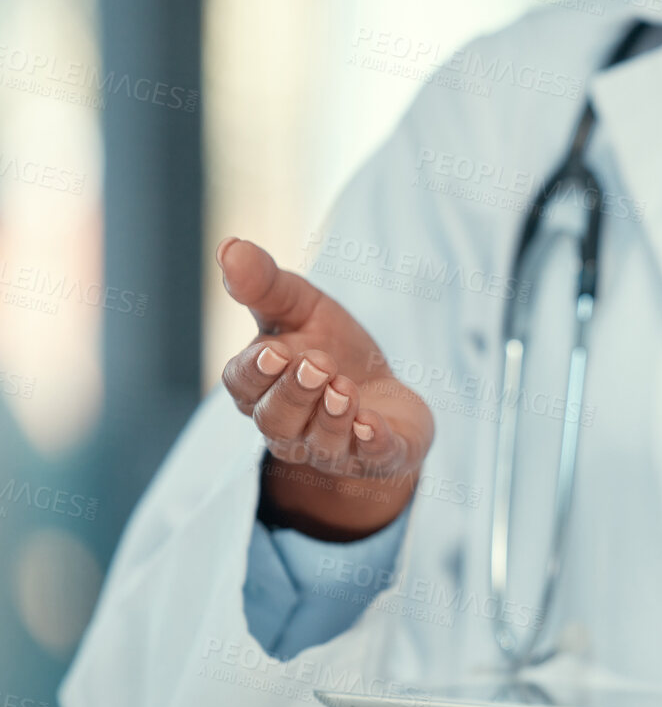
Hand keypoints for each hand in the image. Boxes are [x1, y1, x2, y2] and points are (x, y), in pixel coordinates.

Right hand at [217, 236, 433, 539]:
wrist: (387, 393)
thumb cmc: (331, 348)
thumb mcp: (301, 308)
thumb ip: (265, 285)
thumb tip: (229, 247)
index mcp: (261, 389)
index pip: (243, 386)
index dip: (256, 372)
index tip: (275, 351)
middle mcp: (289, 426)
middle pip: (277, 419)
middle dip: (296, 393)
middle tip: (318, 364)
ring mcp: (332, 448)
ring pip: (321, 442)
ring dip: (332, 416)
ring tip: (344, 388)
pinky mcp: (379, 458)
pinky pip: (372, 459)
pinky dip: (371, 444)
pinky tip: (371, 426)